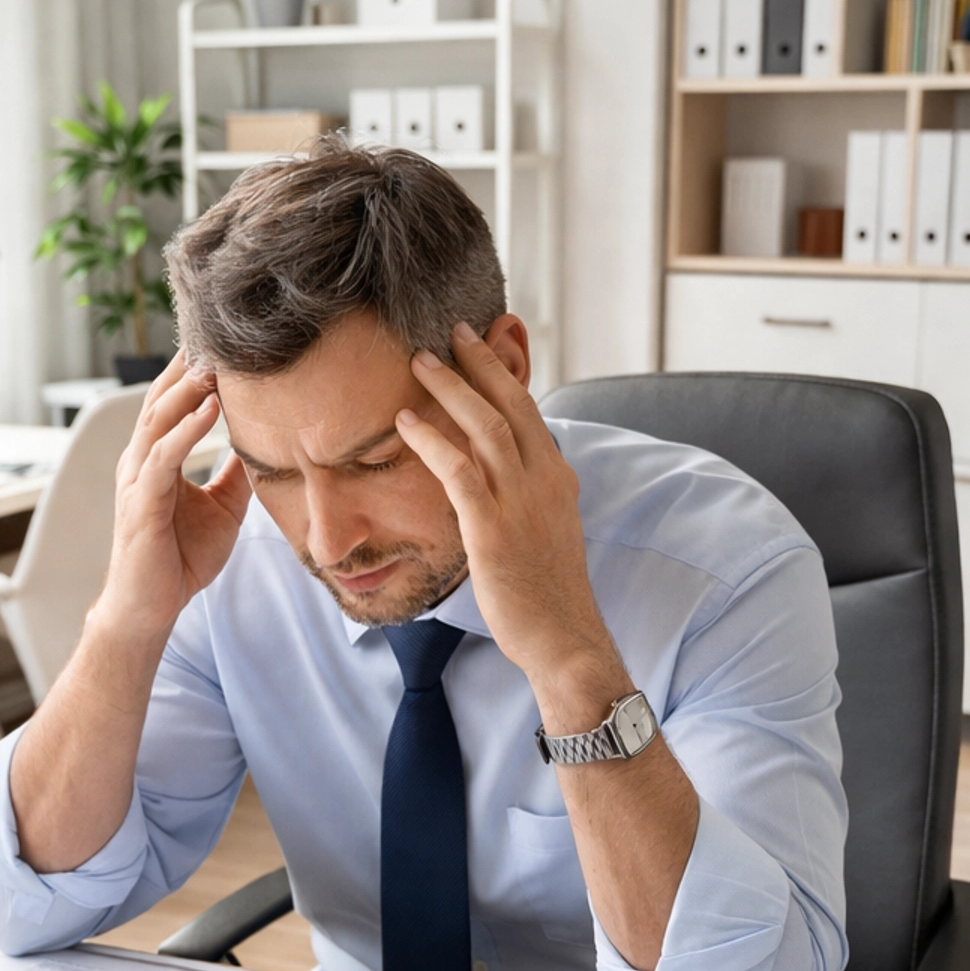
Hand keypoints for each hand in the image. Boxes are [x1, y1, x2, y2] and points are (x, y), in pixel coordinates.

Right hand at [95, 353, 252, 647]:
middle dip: (188, 365)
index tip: (224, 341)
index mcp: (157, 459)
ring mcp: (138, 480)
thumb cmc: (180, 560)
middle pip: (162, 398)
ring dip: (188, 388)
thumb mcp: (222, 509)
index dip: (194, 371)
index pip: (173, 403)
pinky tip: (212, 407)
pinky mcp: (142, 503)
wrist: (150, 608)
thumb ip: (235, 475)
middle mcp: (141, 461)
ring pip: (159, 419)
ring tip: (216, 360)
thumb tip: (263, 446)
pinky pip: (164, 456)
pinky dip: (188, 429)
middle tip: (219, 331)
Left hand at [397, 324, 625, 721]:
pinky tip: (405, 422)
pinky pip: (459, 471)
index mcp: (557, 478)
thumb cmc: (547, 593)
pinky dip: (432, 440)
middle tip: (449, 332)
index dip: (503, 372)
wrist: (563, 638)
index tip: (479, 344)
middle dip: (479, 361)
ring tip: (419, 361)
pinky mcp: (493, 530)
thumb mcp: (546, 531)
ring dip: (451, 388)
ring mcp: (521, 503)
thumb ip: (526, 496)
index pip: (531, 410)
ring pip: (486, 426)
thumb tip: (502, 477)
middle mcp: (545, 481)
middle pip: (512, 402)